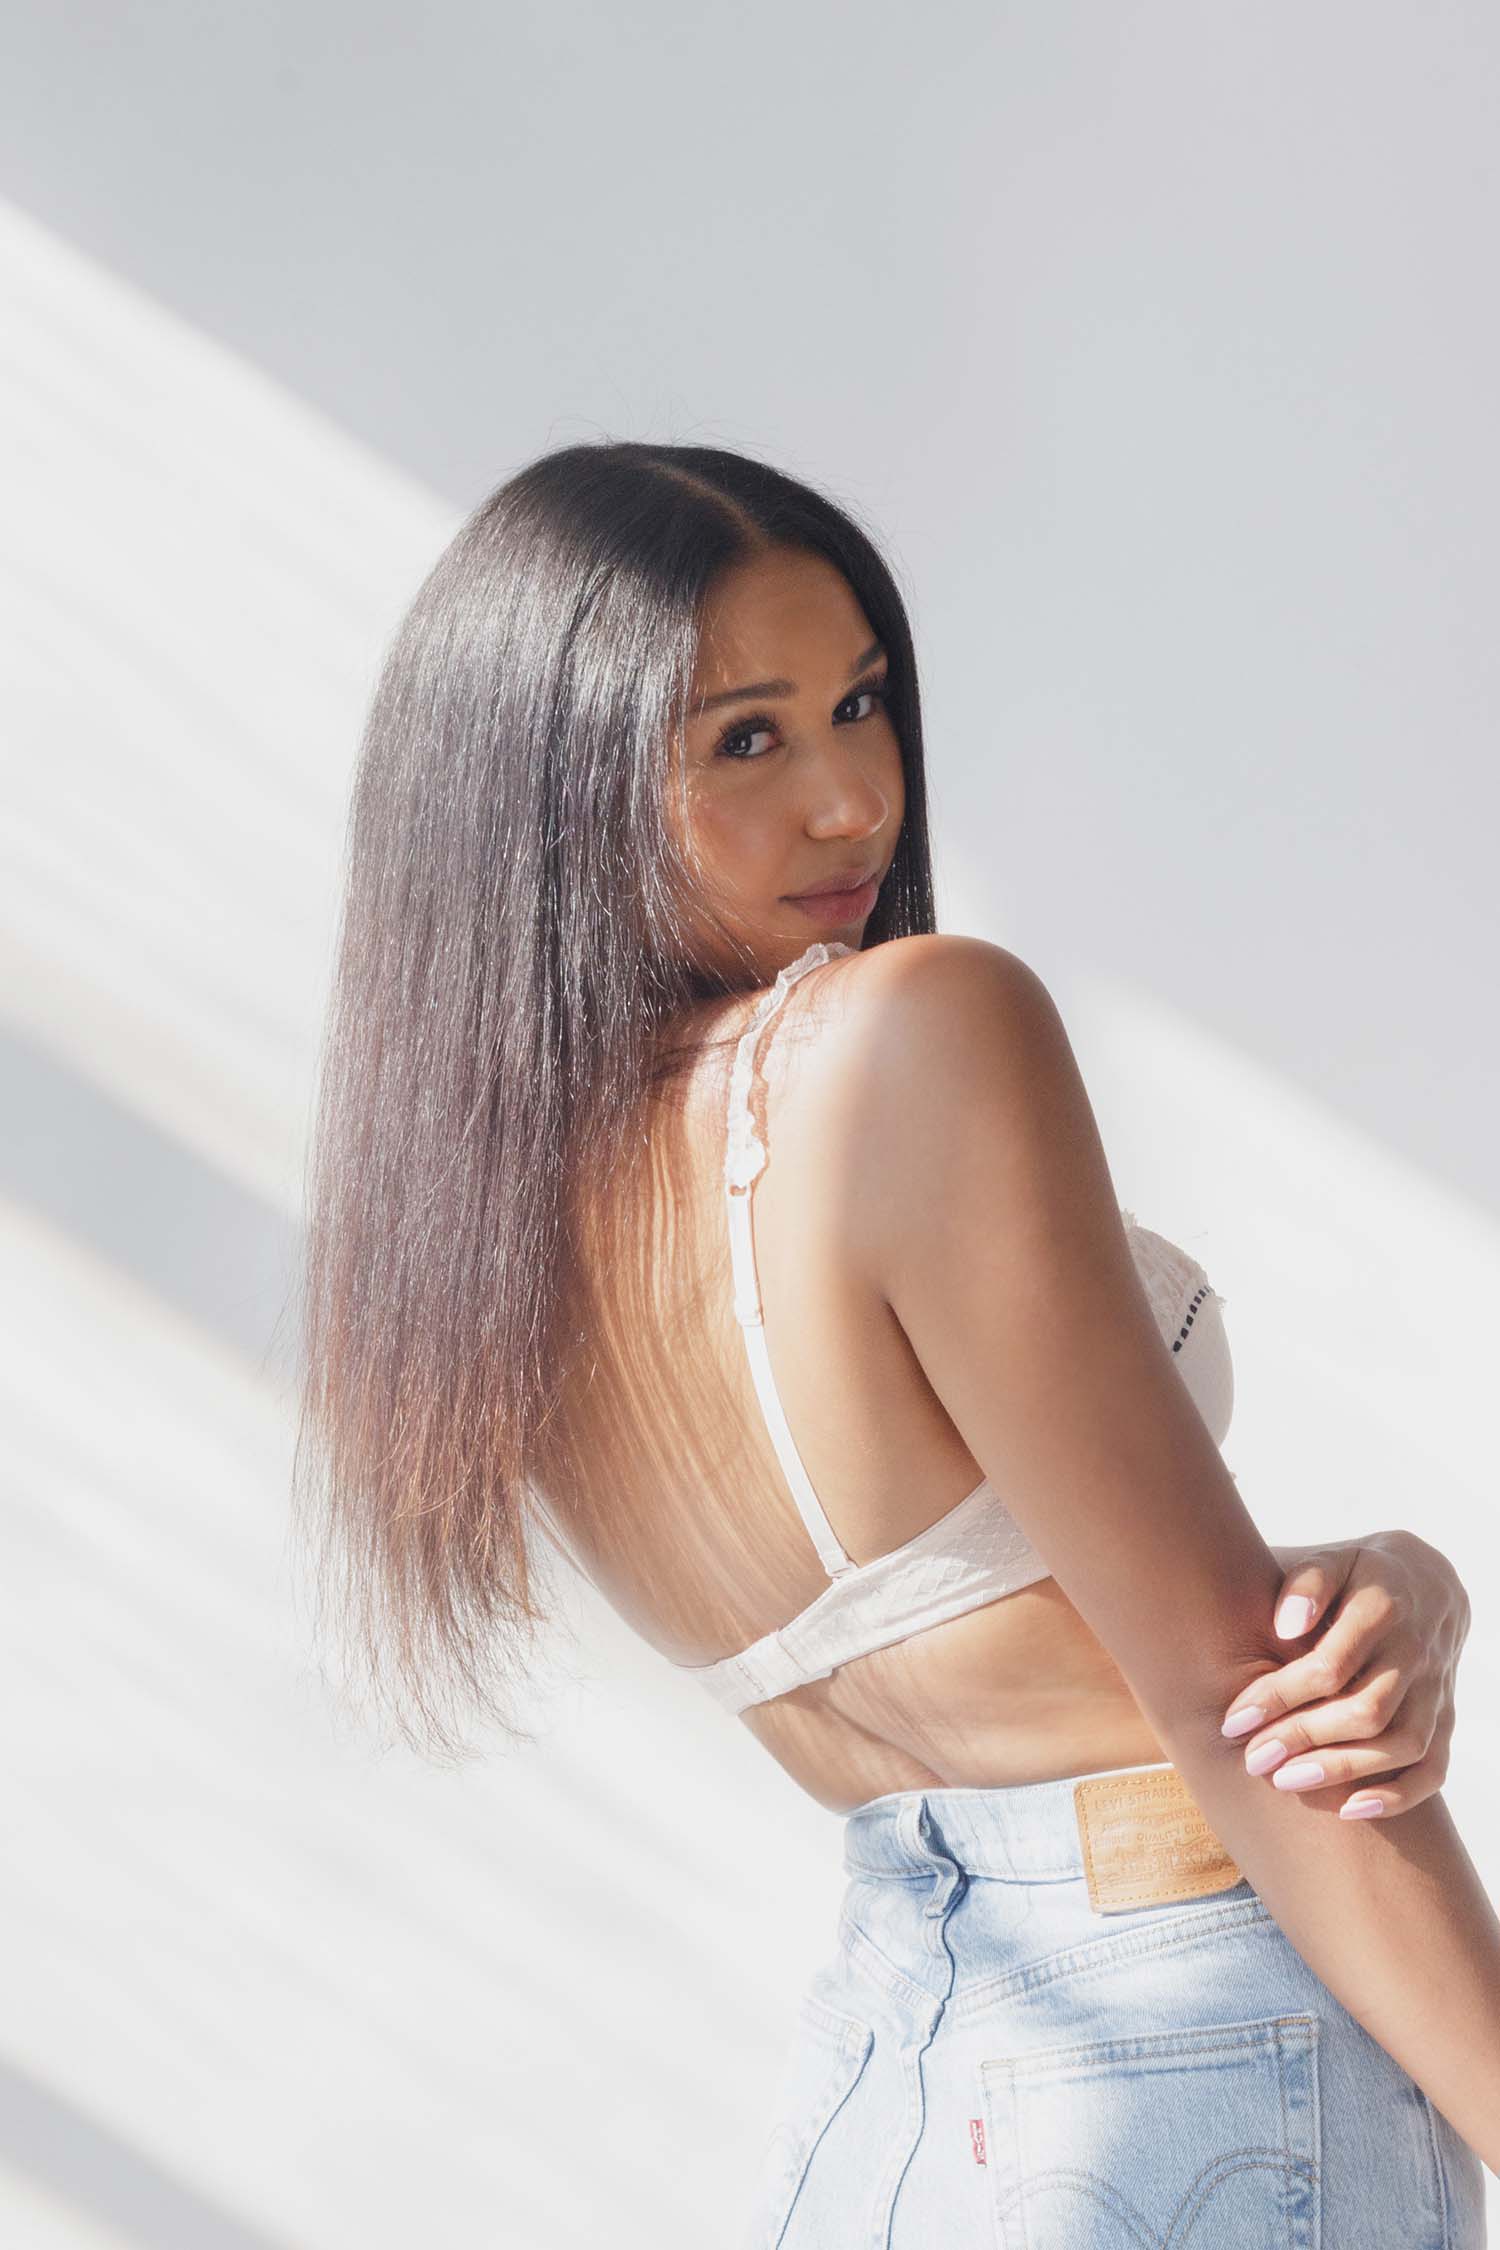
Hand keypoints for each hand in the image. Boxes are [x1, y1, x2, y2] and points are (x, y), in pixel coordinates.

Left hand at [1220, 1530, 1470, 1818]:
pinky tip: (1349, 1810)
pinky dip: (1398, 1795)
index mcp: (1382, 1606)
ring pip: (1403, 1743)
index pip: (1331, 1663)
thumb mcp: (1326, 1561)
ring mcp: (1435, 1688)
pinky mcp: (1445, 1717)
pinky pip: (1434, 1768)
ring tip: (1285, 1783)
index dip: (1279, 1695)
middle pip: (1367, 1709)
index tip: (1233, 1721)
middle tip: (1252, 1760)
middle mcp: (1416, 1650)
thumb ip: (1305, 1584)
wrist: (1426, 1582)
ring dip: (1343, 1770)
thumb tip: (1285, 1627)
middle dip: (1304, 1739)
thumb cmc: (1352, 1575)